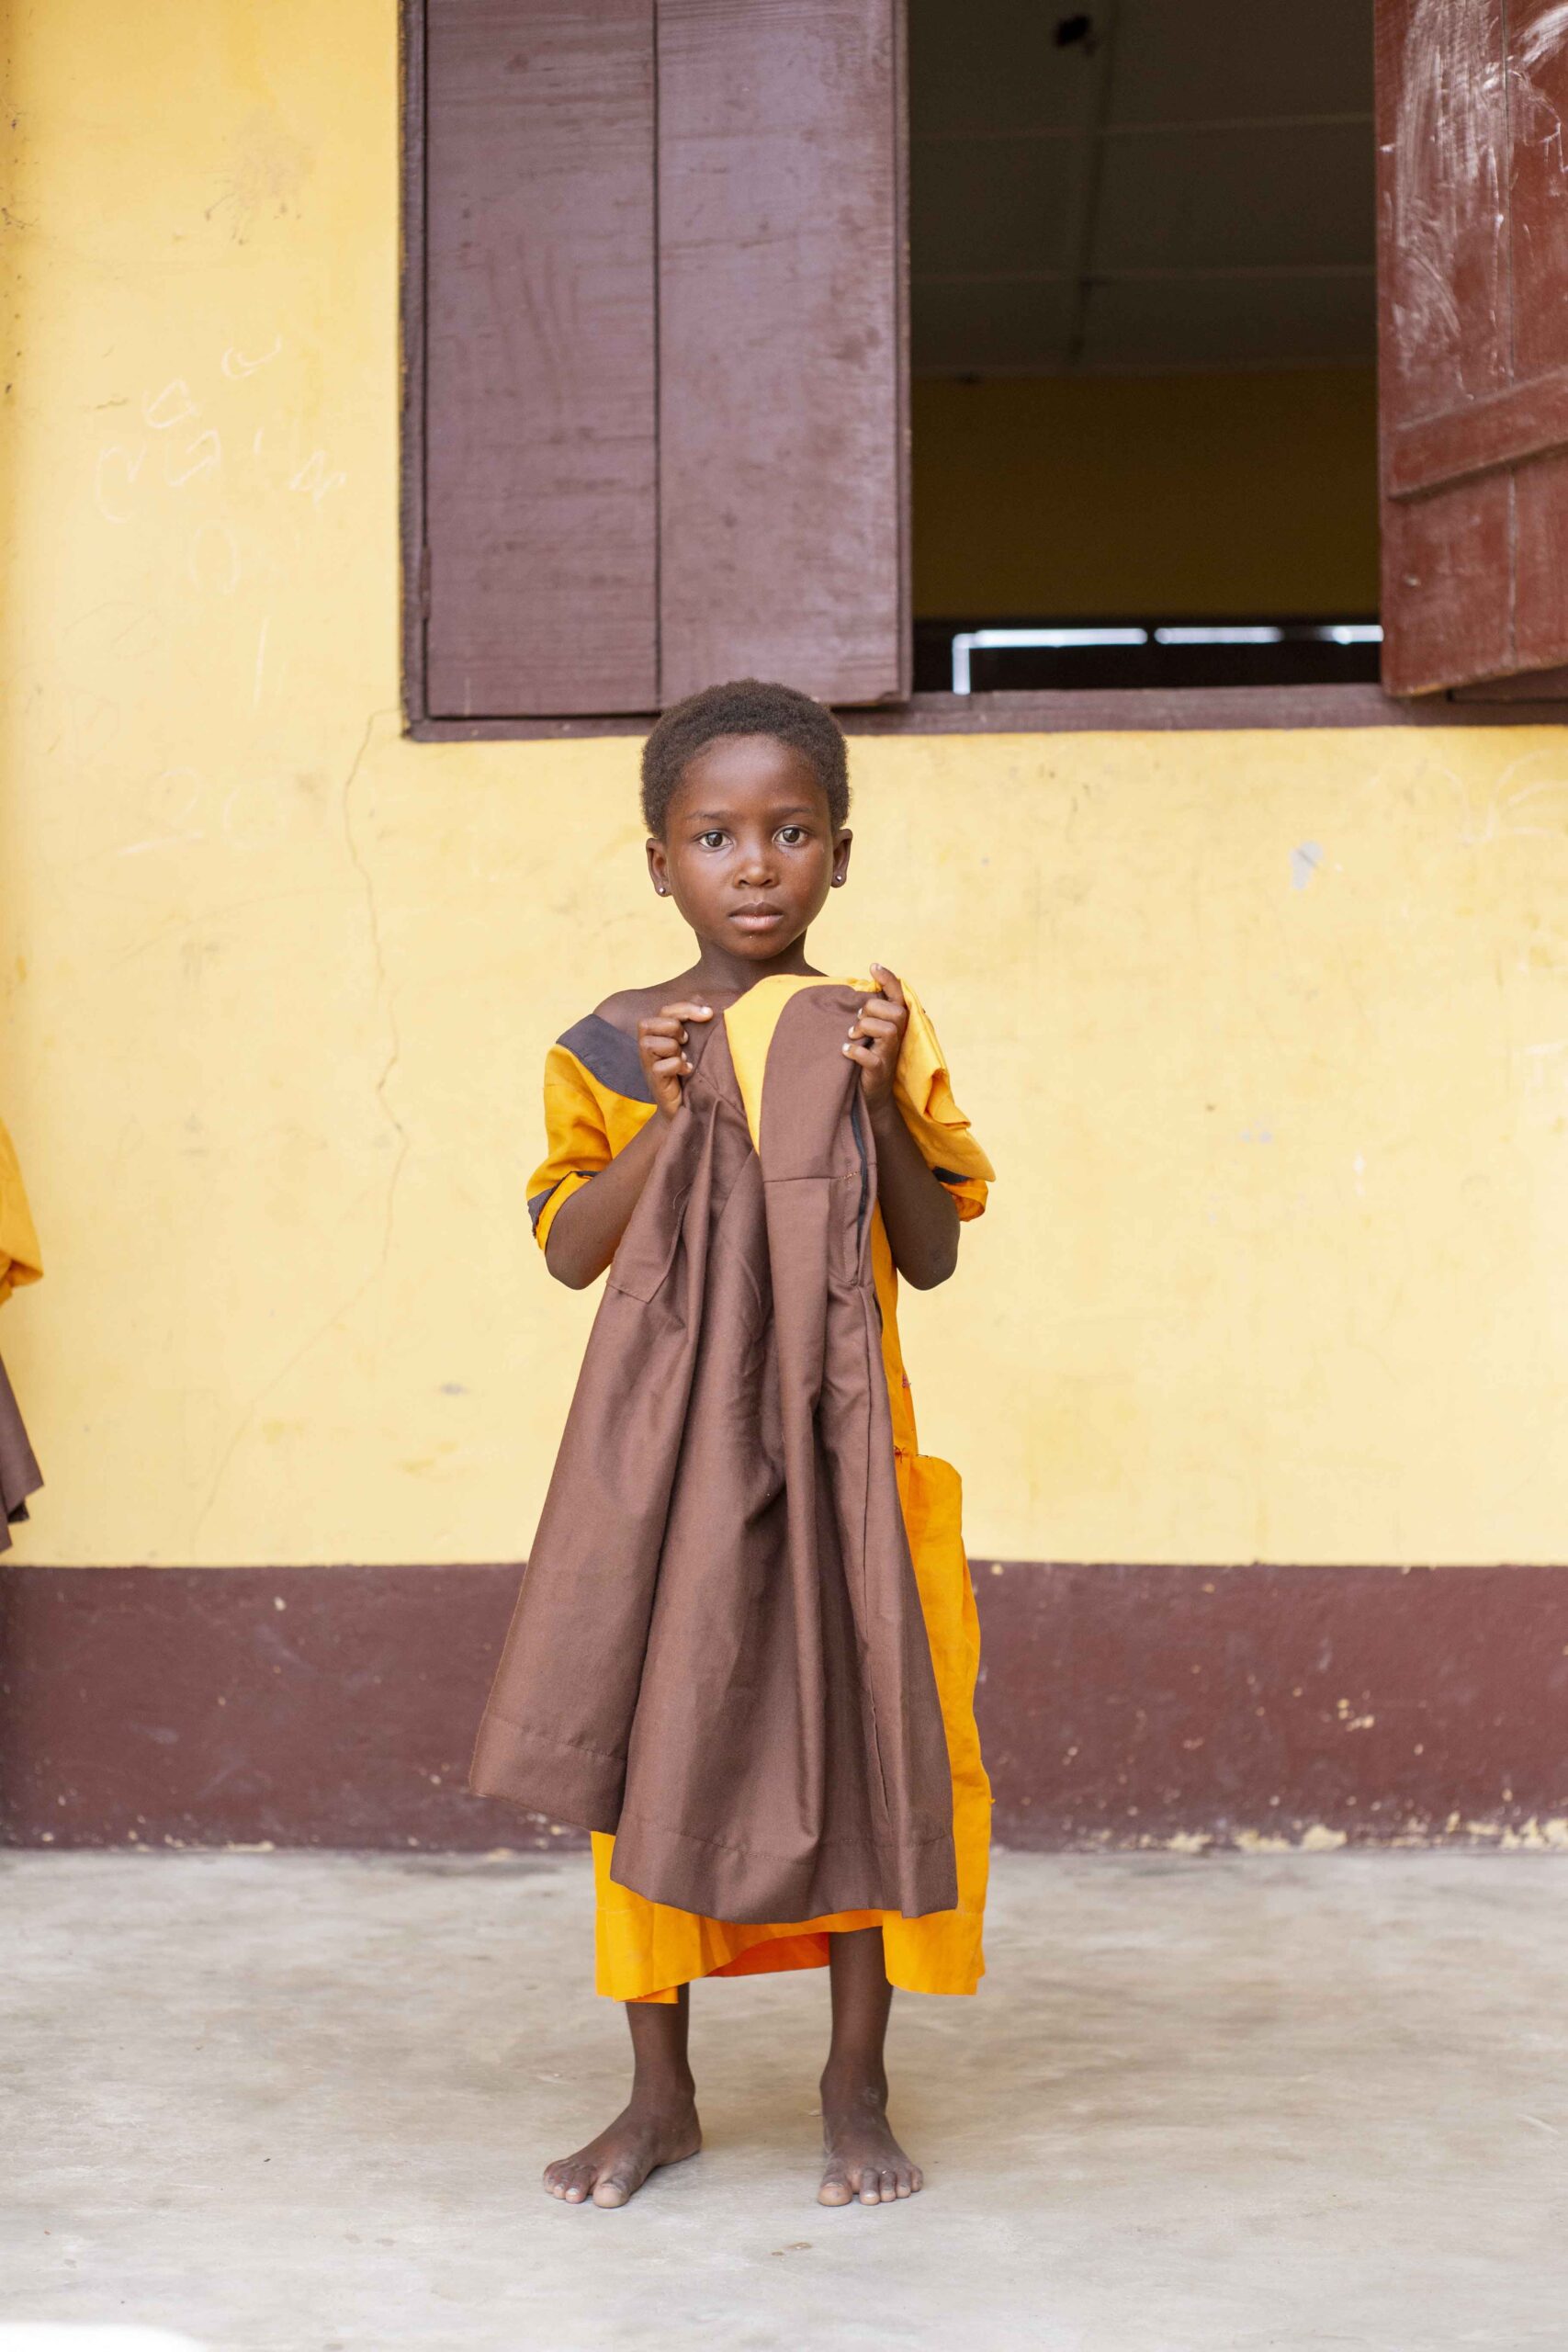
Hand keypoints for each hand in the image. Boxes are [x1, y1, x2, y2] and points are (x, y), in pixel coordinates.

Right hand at [637, 1002, 713, 1118]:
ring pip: (652, 1043)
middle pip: (652, 1022)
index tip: (709, 1014)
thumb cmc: (689, 1071)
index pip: (666, 1010)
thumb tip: (707, 1006)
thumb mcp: (692, 1044)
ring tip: (683, 1058)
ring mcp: (648, 1063)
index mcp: (657, 1033)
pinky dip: (678, 1066)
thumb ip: (693, 1025)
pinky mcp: (653, 1080)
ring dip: (674, 1048)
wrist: (685, 1105)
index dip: (686, 1008)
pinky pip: (661, 1066)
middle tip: (686, 1041)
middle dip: (674, 1028)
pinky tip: (687, 1071)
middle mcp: (647, 1045)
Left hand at [843, 964, 907, 1112]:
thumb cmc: (867, 1055)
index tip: (873, 966)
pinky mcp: (879, 1071)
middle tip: (857, 1020)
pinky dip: (855, 1052)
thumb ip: (867, 1012)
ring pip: (888, 1030)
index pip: (898, 995)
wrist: (871, 1093)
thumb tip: (854, 987)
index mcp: (894, 1023)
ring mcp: (890, 1054)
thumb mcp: (868, 1030)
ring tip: (851, 1036)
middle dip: (872, 1010)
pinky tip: (845, 1051)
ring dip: (865, 1028)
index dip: (889, 980)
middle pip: (896, 1012)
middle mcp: (897, 1037)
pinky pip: (871, 1057)